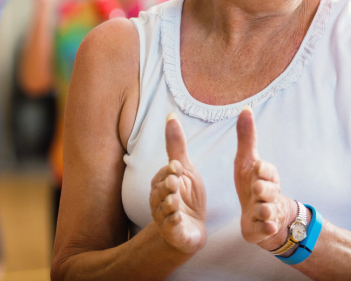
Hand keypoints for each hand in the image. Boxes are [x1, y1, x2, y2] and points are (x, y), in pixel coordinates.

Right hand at [149, 113, 205, 253]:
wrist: (191, 229)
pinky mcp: (173, 234)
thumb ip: (176, 145)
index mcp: (161, 184)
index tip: (177, 166)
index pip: (163, 175)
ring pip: (164, 210)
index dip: (170, 171)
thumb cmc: (186, 196)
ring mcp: (165, 218)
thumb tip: (171, 116)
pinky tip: (178, 218)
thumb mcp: (185, 169)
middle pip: (160, 192)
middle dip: (167, 186)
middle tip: (175, 181)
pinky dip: (173, 223)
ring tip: (174, 201)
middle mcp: (159, 200)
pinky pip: (171, 228)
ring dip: (169, 205)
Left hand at [234, 107, 295, 250]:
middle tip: (257, 188)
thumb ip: (247, 137)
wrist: (261, 215)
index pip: (267, 170)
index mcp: (266, 176)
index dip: (263, 170)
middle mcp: (269, 193)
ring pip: (268, 209)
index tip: (258, 168)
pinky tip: (265, 226)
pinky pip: (267, 229)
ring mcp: (268, 211)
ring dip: (263, 209)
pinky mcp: (264, 229)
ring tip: (260, 209)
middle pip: (268, 189)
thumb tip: (246, 108)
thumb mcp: (247, 160)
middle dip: (263, 189)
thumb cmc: (252, 183)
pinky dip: (266, 228)